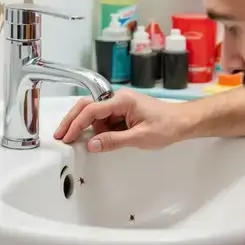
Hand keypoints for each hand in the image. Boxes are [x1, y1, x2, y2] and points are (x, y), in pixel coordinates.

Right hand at [54, 90, 190, 152]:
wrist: (183, 122)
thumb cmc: (167, 126)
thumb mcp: (140, 138)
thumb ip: (113, 141)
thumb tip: (91, 144)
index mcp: (122, 100)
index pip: (92, 110)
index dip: (76, 124)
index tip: (67, 136)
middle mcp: (118, 99)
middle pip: (87, 107)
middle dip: (72, 121)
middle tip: (61, 136)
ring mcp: (120, 105)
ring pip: (95, 114)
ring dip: (87, 128)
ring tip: (83, 142)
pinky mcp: (123, 113)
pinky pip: (104, 120)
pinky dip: (98, 130)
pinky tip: (98, 140)